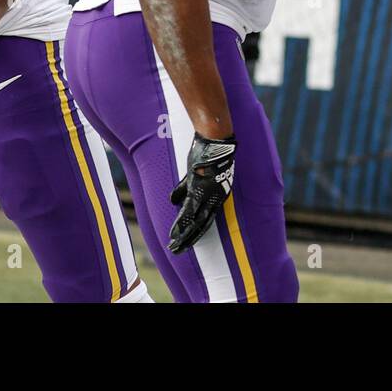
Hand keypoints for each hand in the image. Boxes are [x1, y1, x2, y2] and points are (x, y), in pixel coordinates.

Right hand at [168, 133, 236, 252]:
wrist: (215, 140)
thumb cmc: (208, 153)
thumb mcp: (197, 174)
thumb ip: (185, 187)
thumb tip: (173, 200)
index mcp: (218, 196)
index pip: (207, 219)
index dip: (197, 231)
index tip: (188, 241)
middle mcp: (215, 199)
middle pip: (202, 224)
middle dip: (190, 239)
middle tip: (178, 250)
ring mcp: (208, 195)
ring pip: (196, 222)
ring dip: (184, 236)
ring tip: (174, 246)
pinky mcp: (199, 189)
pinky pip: (189, 211)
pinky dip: (182, 224)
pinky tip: (174, 233)